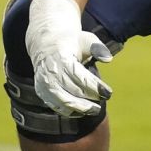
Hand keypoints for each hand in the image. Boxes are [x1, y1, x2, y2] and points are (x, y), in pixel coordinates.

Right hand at [26, 0, 113, 116]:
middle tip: (103, 101)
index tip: (108, 92)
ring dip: (81, 108)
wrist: (46, 43)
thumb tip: (108, 59)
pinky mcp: (41, 91)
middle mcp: (51, 72)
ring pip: (64, 101)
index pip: (80, 77)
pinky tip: (81, 111)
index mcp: (62, 58)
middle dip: (90, 98)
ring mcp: (44, 83)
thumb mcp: (85, 39)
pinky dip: (69, 111)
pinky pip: (56, 106)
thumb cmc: (71, 42)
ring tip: (95, 109)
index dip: (95, 87)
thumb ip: (97, 47)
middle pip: (73, 91)